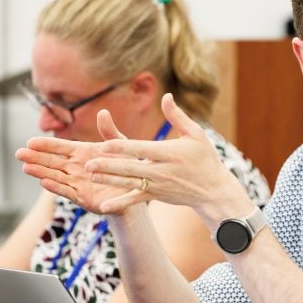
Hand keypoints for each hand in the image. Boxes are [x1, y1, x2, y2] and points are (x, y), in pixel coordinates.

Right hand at [16, 120, 142, 214]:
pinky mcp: (83, 198)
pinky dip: (56, 187)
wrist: (138, 189)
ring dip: (41, 172)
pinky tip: (43, 181)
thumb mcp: (120, 146)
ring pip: (56, 176)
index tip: (30, 141)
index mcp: (83, 152)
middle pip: (53, 162)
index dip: (46, 145)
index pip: (60, 147)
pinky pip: (68, 191)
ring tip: (26, 167)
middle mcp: (76, 167)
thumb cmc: (127, 165)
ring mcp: (78, 183)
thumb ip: (109, 131)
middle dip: (36, 158)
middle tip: (19, 153)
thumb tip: (102, 112)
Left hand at [87, 94, 248, 216]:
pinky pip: (136, 199)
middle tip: (88, 164)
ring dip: (109, 180)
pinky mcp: (157, 195)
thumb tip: (166, 96)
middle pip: (131, 167)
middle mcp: (162, 170)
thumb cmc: (205, 158)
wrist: (214, 190)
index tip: (105, 144)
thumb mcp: (196, 134)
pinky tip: (104, 206)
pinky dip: (121, 203)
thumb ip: (177, 116)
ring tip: (90, 176)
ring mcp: (158, 184)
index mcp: (170, 153)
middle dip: (109, 166)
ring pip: (129, 182)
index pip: (142, 149)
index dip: (123, 147)